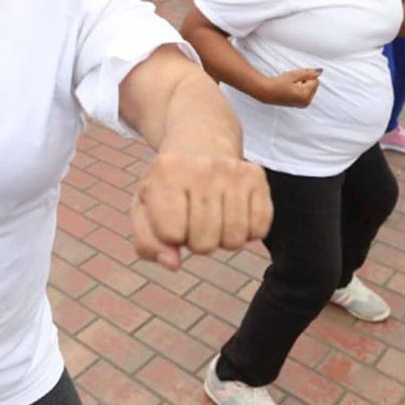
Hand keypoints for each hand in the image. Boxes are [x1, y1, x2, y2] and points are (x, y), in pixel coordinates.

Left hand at [132, 147, 271, 270]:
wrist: (200, 140)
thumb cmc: (169, 184)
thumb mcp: (144, 208)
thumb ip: (148, 243)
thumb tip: (173, 264)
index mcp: (165, 173)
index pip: (170, 235)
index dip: (170, 236)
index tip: (170, 217)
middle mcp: (202, 168)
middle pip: (204, 243)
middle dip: (196, 242)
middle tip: (193, 218)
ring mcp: (233, 170)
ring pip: (234, 240)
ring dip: (222, 239)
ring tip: (213, 217)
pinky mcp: (256, 177)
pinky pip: (260, 229)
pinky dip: (247, 232)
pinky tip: (233, 213)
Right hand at [261, 68, 321, 107]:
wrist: (267, 92)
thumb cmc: (278, 84)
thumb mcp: (294, 75)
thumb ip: (308, 73)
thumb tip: (318, 72)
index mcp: (305, 96)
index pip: (315, 81)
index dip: (306, 76)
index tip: (296, 78)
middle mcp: (306, 102)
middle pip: (313, 86)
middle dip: (305, 81)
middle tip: (292, 82)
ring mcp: (303, 104)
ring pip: (309, 89)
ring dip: (302, 84)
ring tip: (290, 85)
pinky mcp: (300, 105)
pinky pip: (305, 93)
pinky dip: (300, 89)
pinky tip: (290, 89)